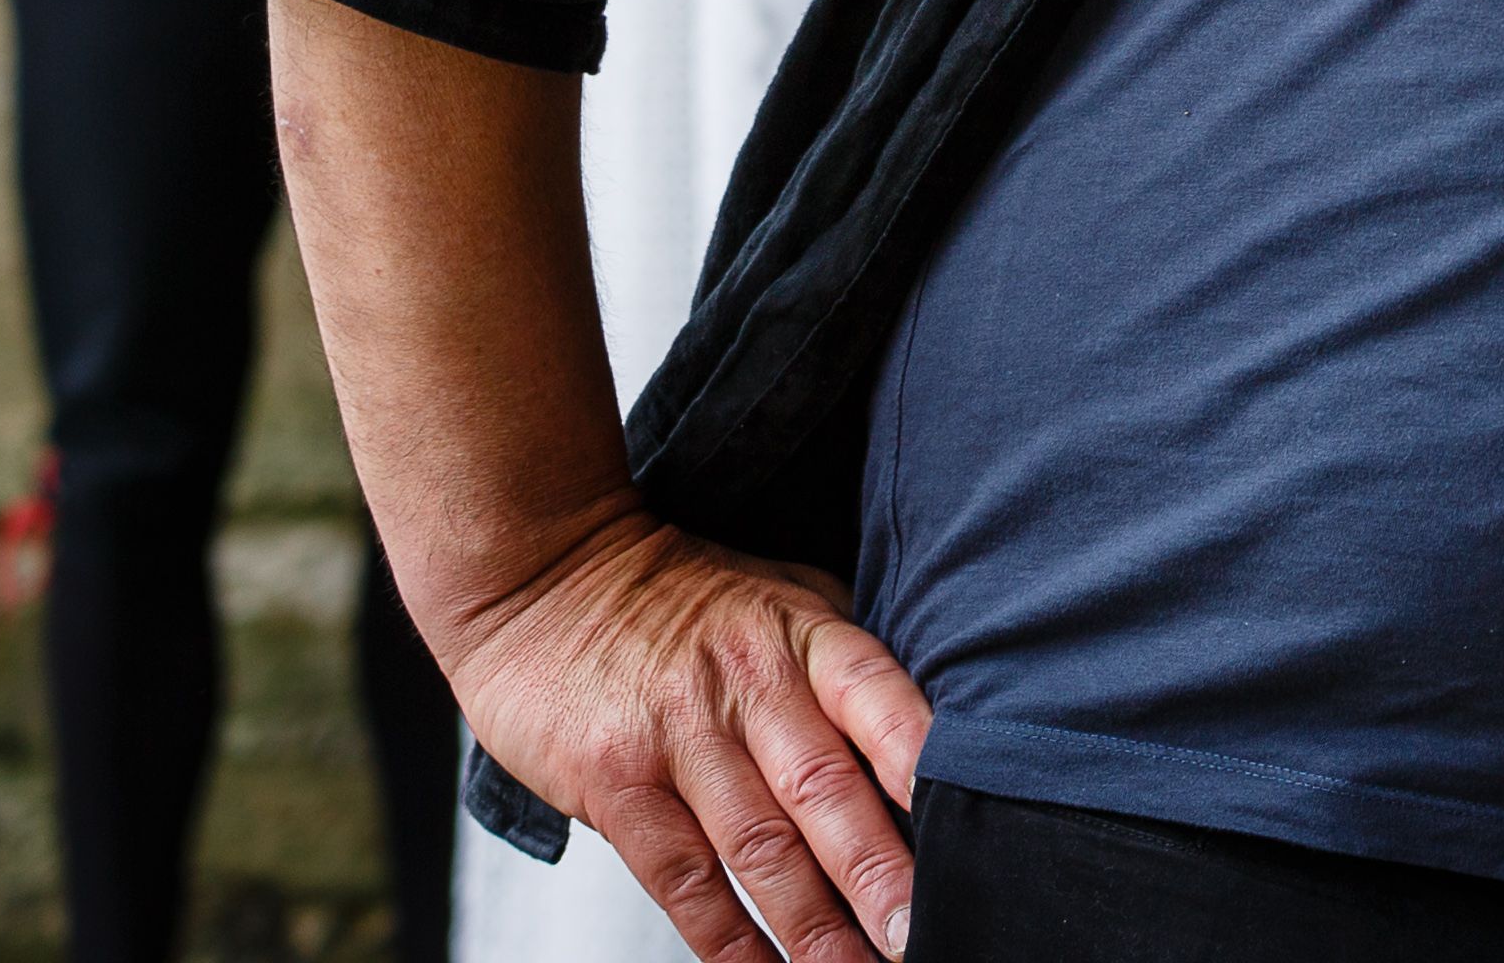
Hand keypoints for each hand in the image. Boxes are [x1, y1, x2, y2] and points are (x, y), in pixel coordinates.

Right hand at [435, 504, 930, 961]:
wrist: (538, 576)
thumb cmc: (681, 597)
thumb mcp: (778, 594)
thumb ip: (843, 660)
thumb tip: (930, 732)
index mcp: (802, 635)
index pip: (876, 693)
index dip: (918, 756)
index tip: (965, 817)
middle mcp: (746, 685)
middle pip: (823, 791)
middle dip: (877, 873)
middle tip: (921, 934)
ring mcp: (676, 737)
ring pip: (757, 848)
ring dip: (811, 926)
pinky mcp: (613, 784)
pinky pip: (680, 876)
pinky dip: (724, 937)